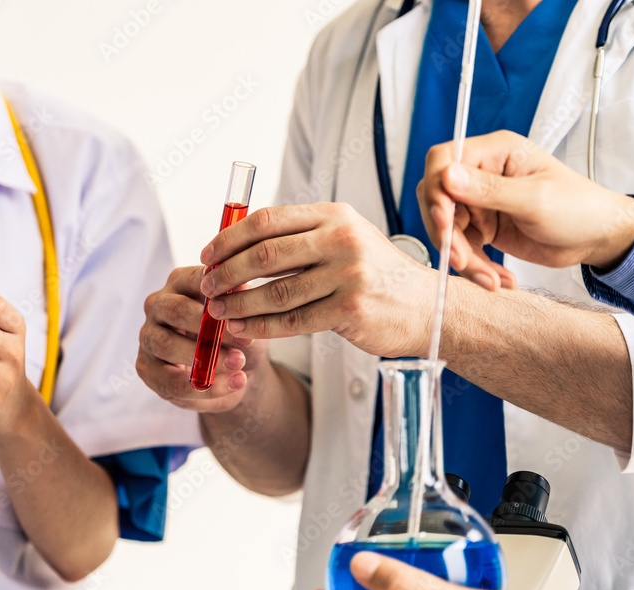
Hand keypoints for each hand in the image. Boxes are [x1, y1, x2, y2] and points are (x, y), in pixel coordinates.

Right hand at [137, 265, 268, 412]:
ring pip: (167, 346)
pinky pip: (172, 382)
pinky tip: (235, 383)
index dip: (220, 296)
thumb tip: (243, 290)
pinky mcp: (147, 369)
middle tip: (243, 341)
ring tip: (239, 363)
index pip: (194, 280)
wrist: (239, 369)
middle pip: (175, 311)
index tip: (245, 311)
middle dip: (210, 328)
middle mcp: (157, 305)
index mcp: (180, 283)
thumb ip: (240, 301)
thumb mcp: (244, 316)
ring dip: (206, 358)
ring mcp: (148, 337)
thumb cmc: (238, 333)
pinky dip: (206, 387)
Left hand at [198, 203, 435, 358]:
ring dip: (240, 303)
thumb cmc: (377, 276)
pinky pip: (292, 321)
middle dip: (228, 272)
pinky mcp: (350, 309)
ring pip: (276, 291)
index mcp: (334, 215)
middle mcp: (341, 239)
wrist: (427, 308)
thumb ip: (301, 238)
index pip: (268, 220)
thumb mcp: (345, 240)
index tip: (208, 254)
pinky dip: (261, 327)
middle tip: (207, 285)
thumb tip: (239, 245)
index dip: (230, 237)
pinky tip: (242, 329)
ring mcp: (348, 275)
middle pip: (266, 254)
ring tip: (218, 310)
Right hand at [417, 130, 633, 289]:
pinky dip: (477, 268)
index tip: (443, 220)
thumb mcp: (534, 199)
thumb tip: (446, 175)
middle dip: (447, 234)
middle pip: (439, 199)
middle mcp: (483, 174)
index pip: (445, 159)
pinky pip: (464, 248)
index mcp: (496, 152)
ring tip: (490, 279)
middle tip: (460, 259)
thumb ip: (488, 189)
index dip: (436, 189)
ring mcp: (481, 202)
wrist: (598, 239)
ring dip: (464, 258)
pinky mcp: (483, 228)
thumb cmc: (579, 207)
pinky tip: (500, 280)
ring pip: (449, 230)